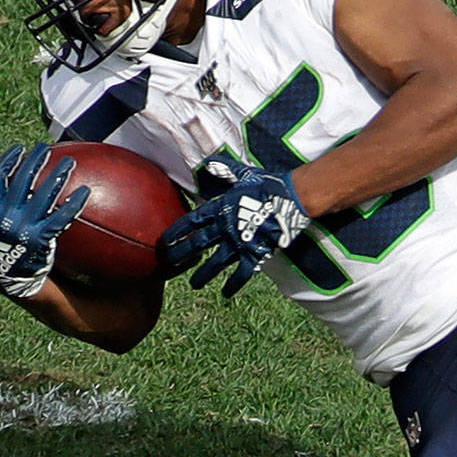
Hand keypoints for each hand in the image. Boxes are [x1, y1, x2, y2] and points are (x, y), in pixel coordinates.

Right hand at [0, 142, 88, 299]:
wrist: (14, 278)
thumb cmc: (7, 247)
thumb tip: (13, 177)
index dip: (7, 161)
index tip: (19, 149)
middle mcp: (3, 218)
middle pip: (21, 182)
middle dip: (34, 162)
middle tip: (46, 149)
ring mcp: (22, 229)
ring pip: (43, 196)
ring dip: (57, 176)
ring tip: (70, 163)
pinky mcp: (40, 240)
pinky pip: (61, 217)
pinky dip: (74, 203)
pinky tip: (85, 192)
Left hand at [160, 155, 310, 297]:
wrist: (292, 198)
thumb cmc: (269, 185)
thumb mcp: (244, 174)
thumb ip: (225, 170)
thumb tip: (210, 162)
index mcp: (220, 208)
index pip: (192, 221)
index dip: (177, 231)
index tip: (165, 240)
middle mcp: (226, 227)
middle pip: (197, 243)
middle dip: (181, 254)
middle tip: (169, 263)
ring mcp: (240, 242)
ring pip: (216, 262)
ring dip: (204, 274)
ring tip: (194, 284)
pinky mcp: (256, 253)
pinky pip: (242, 273)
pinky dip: (233, 284)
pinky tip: (226, 293)